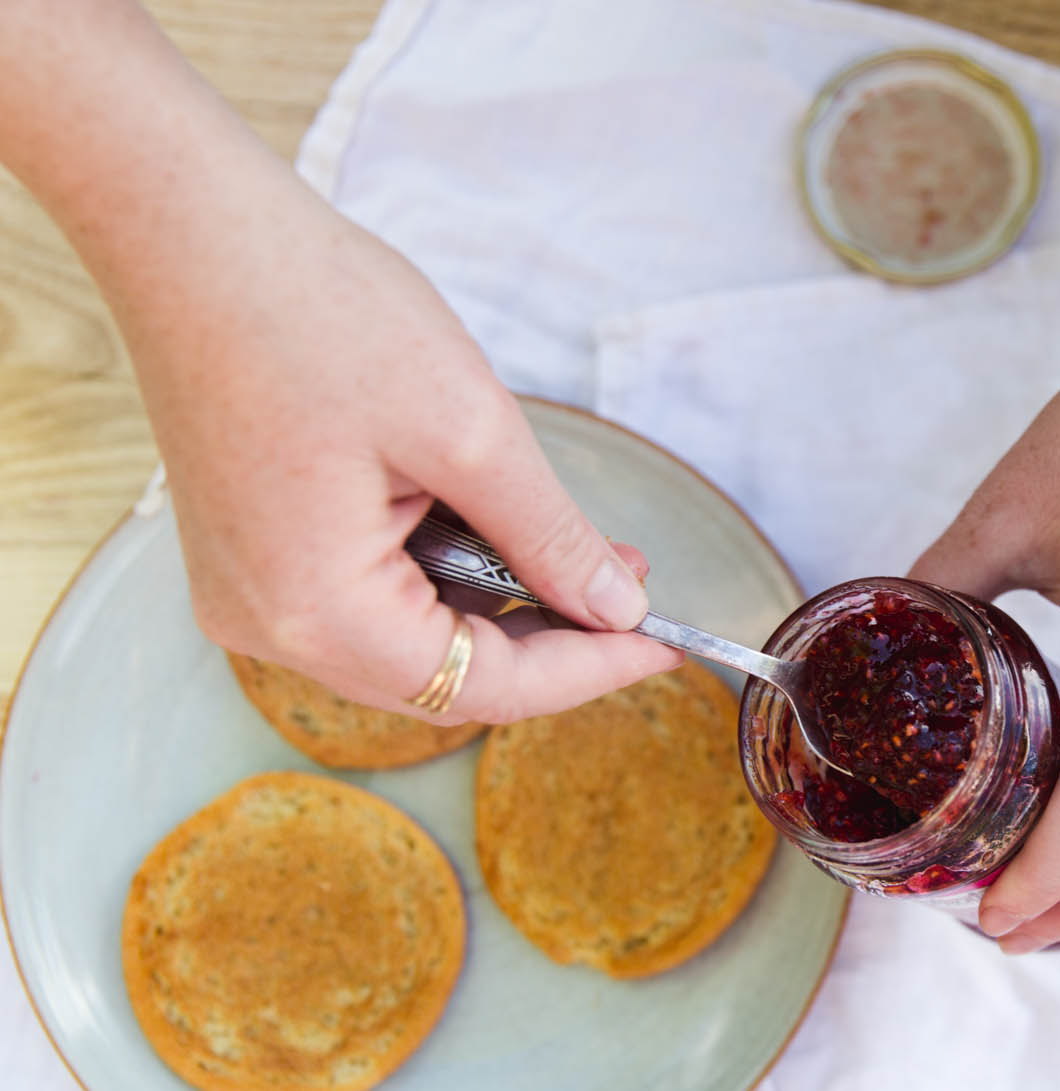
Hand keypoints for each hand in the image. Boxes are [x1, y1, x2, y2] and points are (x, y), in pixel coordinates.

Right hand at [105, 168, 680, 721]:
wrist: (189, 229)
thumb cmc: (316, 310)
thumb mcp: (471, 430)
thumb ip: (550, 537)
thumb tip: (616, 609)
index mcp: (315, 610)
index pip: (483, 688)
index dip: (588, 672)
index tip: (666, 646)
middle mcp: (269, 625)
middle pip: (444, 677)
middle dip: (550, 638)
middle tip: (635, 591)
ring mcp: (251, 592)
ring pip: (410, 638)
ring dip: (503, 603)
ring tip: (587, 549)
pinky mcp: (252, 554)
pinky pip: (369, 596)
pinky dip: (445, 572)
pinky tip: (501, 528)